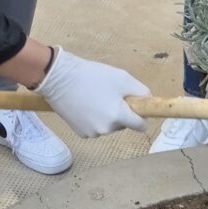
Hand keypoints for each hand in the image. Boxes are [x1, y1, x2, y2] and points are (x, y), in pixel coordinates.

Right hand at [35, 47, 149, 136]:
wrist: (59, 78)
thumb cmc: (92, 75)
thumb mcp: (122, 77)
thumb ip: (141, 91)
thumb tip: (148, 101)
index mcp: (118, 116)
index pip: (141, 126)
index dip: (143, 116)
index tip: (139, 107)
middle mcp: (106, 129)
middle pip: (124, 124)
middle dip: (122, 112)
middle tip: (111, 93)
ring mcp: (93, 133)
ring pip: (110, 125)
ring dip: (108, 115)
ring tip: (96, 96)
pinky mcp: (81, 133)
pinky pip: (96, 127)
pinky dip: (95, 118)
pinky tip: (86, 103)